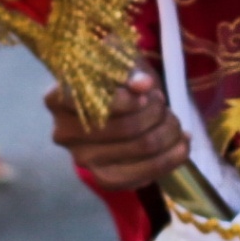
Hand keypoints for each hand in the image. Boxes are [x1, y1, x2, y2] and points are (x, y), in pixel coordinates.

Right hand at [50, 74, 191, 194]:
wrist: (108, 104)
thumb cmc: (111, 77)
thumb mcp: (117, 61)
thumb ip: (129, 70)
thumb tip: (143, 85)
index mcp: (57, 99)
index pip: (96, 103)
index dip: (130, 100)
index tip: (148, 92)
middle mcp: (64, 134)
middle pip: (127, 127)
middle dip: (157, 113)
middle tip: (162, 102)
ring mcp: (83, 160)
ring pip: (142, 148)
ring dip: (168, 132)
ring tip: (173, 121)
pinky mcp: (104, 179)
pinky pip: (144, 175)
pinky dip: (171, 158)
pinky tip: (182, 144)